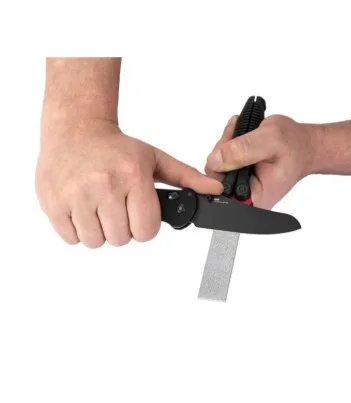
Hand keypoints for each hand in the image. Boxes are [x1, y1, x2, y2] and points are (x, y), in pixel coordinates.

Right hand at [36, 119, 222, 247]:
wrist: (76, 129)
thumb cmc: (116, 148)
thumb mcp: (156, 159)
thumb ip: (187, 178)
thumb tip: (214, 190)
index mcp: (133, 178)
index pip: (146, 231)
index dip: (145, 227)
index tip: (138, 214)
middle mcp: (104, 187)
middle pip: (121, 239)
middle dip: (122, 228)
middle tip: (117, 208)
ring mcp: (76, 196)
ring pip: (96, 242)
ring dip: (100, 231)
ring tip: (99, 207)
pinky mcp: (53, 203)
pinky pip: (71, 238)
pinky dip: (78, 230)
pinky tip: (83, 209)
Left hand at [205, 115, 317, 208]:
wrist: (303, 145)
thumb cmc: (295, 146)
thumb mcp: (270, 140)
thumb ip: (242, 150)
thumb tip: (217, 159)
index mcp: (254, 199)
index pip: (219, 193)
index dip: (217, 171)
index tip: (228, 152)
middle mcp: (244, 196)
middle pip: (214, 176)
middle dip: (223, 151)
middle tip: (239, 136)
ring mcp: (239, 185)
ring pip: (216, 165)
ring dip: (226, 145)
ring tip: (244, 134)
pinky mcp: (236, 173)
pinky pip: (221, 159)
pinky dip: (228, 143)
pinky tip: (241, 136)